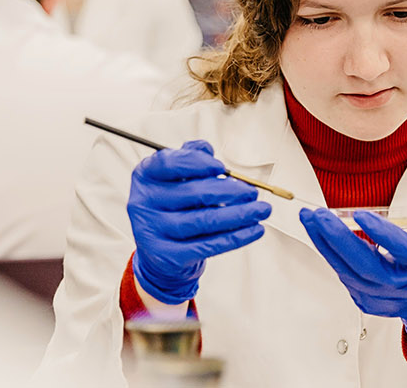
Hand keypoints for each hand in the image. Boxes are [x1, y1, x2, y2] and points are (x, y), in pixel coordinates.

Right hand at [128, 140, 270, 304]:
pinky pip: (208, 246)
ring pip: (204, 220)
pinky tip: (254, 230)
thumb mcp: (176, 177)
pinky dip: (235, 237)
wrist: (158, 250)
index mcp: (145, 175)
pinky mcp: (168, 255)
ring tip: (262, 210)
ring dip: (239, 214)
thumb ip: (191, 158)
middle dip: (230, 191)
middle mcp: (144, 202)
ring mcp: (153, 231)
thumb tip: (207, 151)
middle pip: (193, 193)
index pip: (169, 163)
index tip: (222, 168)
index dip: (197, 164)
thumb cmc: (173, 206)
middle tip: (252, 192)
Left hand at [299, 205, 406, 337]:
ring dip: (325, 244)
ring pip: (349, 273)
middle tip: (319, 215)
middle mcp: (405, 287)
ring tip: (310, 218)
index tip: (360, 213)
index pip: (404, 251)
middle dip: (339, 240)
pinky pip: (344, 276)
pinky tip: (319, 233)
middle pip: (367, 267)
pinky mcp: (368, 302)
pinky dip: (329, 254)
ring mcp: (384, 298)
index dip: (382, 233)